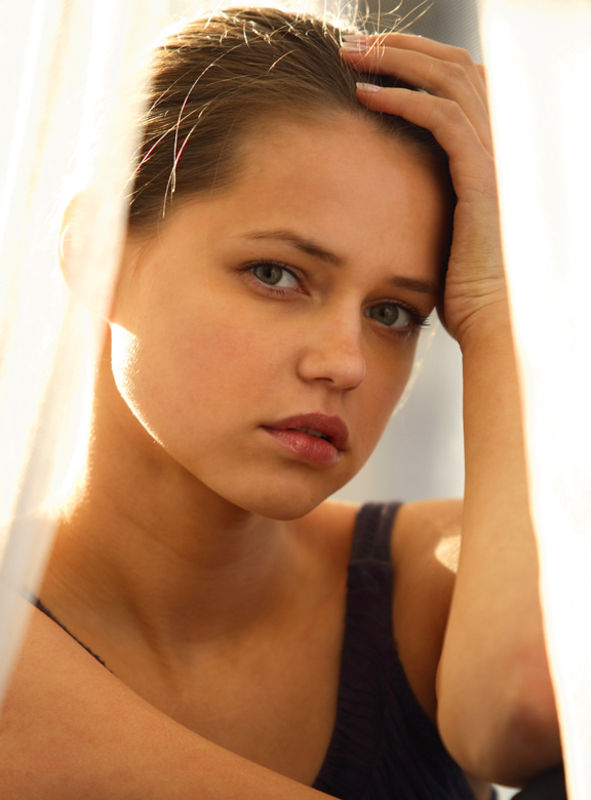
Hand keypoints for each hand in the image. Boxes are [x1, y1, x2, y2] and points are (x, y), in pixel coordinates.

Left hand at [340, 34, 505, 342]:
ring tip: (352, 56)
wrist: (492, 321)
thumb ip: (426, 194)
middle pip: (455, 67)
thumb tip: (387, 185)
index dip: (418, 62)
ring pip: (449, 81)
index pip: (459, 83)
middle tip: (354, 45)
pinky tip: (367, 96)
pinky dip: (403, 100)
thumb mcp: (440, 227)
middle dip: (402, 48)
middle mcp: (498, 144)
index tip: (370, 63)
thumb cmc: (462, 287)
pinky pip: (442, 119)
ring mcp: (494, 159)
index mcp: (488, 152)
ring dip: (397, 61)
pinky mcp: (481, 178)